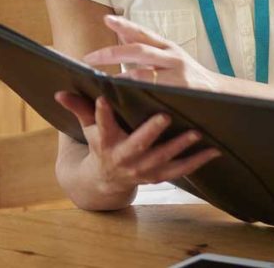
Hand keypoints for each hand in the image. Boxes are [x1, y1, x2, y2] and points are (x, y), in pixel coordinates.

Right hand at [54, 91, 220, 195]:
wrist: (106, 180)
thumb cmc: (101, 144)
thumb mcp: (88, 129)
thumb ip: (80, 109)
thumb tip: (59, 92)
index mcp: (106, 143)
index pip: (101, 126)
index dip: (101, 114)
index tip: (103, 99)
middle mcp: (124, 158)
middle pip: (137, 145)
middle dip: (150, 132)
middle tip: (165, 116)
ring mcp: (143, 169)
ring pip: (162, 159)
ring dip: (180, 147)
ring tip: (197, 133)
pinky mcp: (159, 176)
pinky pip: (180, 170)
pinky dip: (197, 161)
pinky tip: (214, 150)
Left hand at [82, 15, 217, 90]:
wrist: (220, 94)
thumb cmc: (190, 77)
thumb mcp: (172, 58)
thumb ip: (148, 50)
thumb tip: (121, 36)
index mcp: (169, 47)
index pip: (144, 34)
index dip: (125, 26)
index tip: (107, 20)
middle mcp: (173, 57)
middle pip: (139, 50)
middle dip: (112, 53)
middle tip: (89, 58)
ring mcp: (177, 75)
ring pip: (143, 74)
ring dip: (120, 78)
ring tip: (101, 82)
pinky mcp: (181, 91)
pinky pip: (154, 92)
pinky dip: (137, 94)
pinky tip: (123, 97)